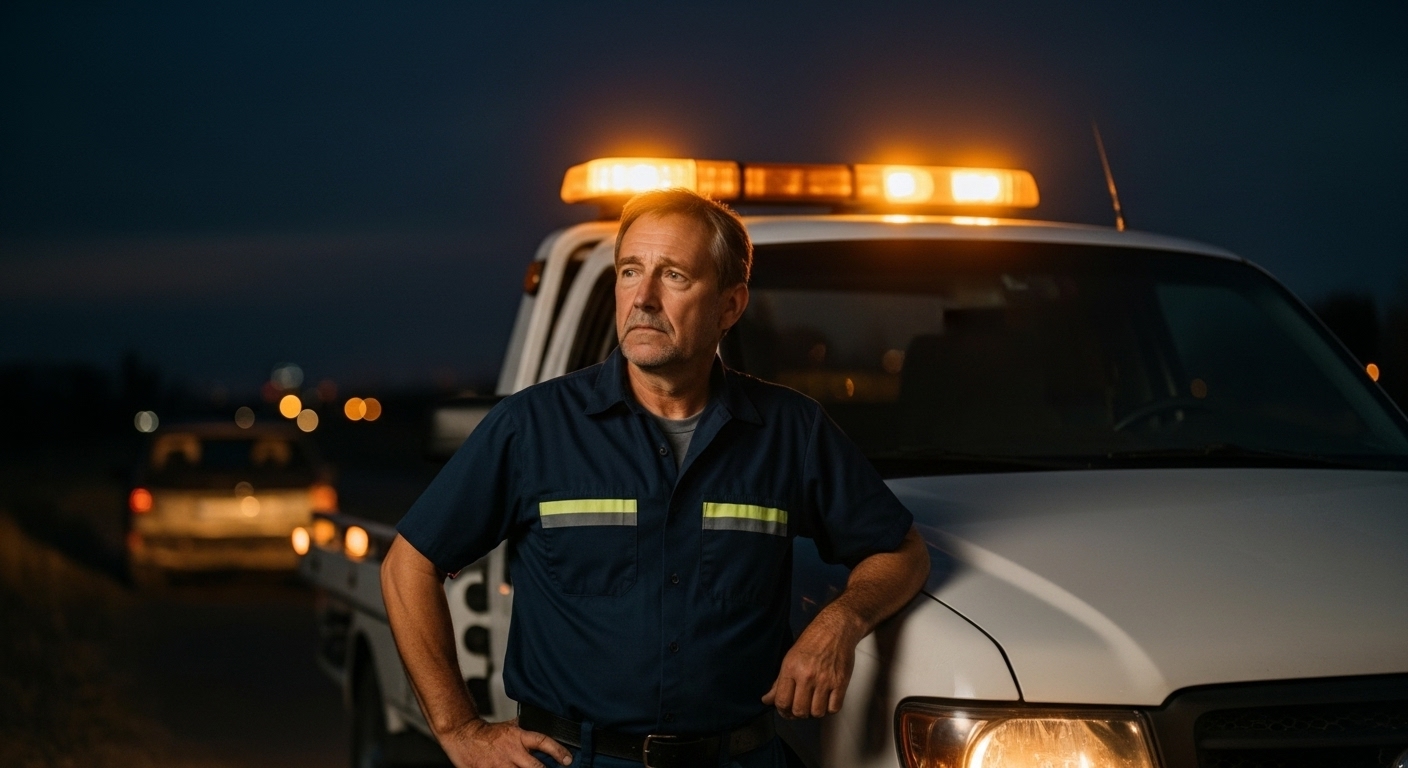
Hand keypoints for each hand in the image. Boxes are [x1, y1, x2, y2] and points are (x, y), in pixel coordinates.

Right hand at [440, 717, 572, 767]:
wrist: (464, 736)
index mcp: (518, 737)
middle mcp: (512, 752)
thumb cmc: (488, 734)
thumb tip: (545, 729)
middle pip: (536, 767)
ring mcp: (501, 766)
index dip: (558, 751)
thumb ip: (526, 731)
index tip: (568, 760)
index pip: (543, 742)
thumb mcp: (511, 726)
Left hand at [761, 614, 859, 718]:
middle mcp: (807, 676)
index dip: (782, 711)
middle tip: (800, 708)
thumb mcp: (789, 658)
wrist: (835, 629)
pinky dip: (829, 709)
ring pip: (817, 713)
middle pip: (800, 711)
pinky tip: (826, 701)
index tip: (786, 710)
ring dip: (814, 712)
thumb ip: (778, 682)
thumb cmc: (811, 642)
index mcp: (791, 669)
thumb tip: (766, 700)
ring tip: (814, 703)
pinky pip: (834, 708)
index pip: (782, 701)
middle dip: (798, 714)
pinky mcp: (841, 682)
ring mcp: (825, 680)